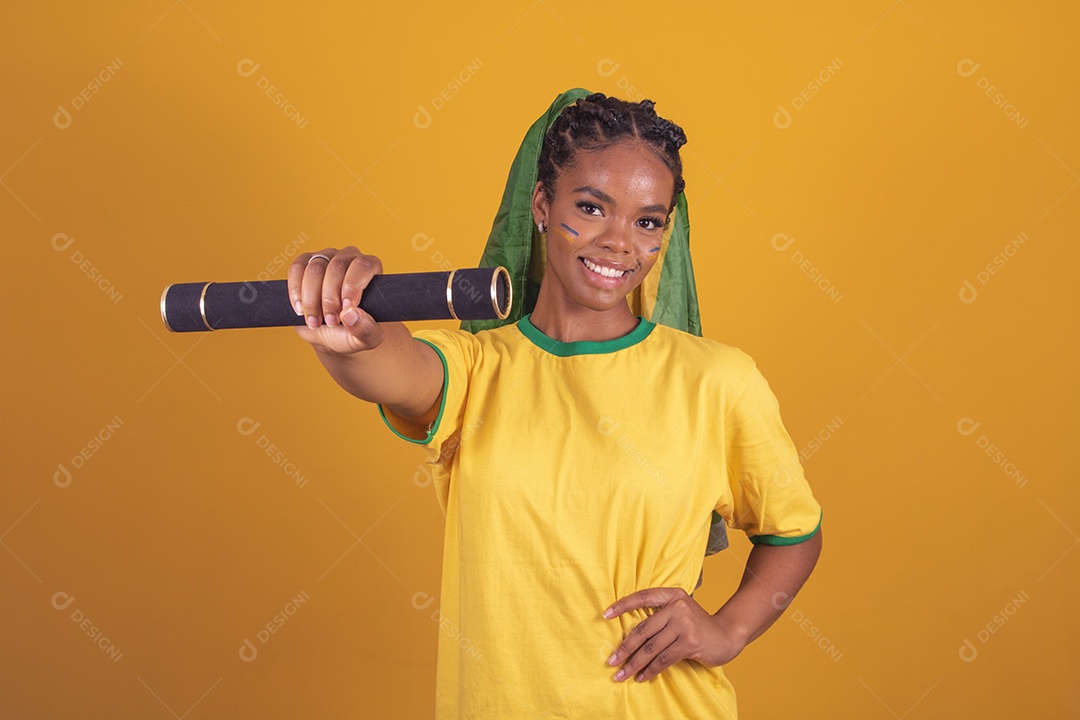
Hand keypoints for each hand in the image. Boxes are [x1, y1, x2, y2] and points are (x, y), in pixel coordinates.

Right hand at [287, 246, 385, 354]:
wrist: (332, 335)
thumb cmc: (355, 332)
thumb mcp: (368, 338)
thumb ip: (366, 329)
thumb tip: (350, 314)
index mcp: (370, 269)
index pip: (363, 266)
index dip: (352, 286)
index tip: (345, 308)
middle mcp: (349, 258)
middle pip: (336, 267)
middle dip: (330, 298)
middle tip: (330, 322)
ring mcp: (326, 258)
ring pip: (315, 269)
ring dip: (311, 299)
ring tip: (315, 322)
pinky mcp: (305, 263)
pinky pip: (296, 269)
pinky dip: (296, 291)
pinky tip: (301, 309)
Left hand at [603, 587, 747, 682]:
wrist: (727, 634)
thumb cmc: (698, 625)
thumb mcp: (680, 611)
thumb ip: (660, 616)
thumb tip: (630, 634)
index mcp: (672, 595)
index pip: (643, 597)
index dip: (623, 605)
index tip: (605, 615)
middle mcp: (677, 607)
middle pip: (643, 630)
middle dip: (625, 648)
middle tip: (612, 661)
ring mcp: (684, 625)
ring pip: (651, 648)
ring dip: (634, 664)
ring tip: (622, 674)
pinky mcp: (690, 643)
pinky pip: (663, 659)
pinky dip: (650, 670)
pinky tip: (642, 677)